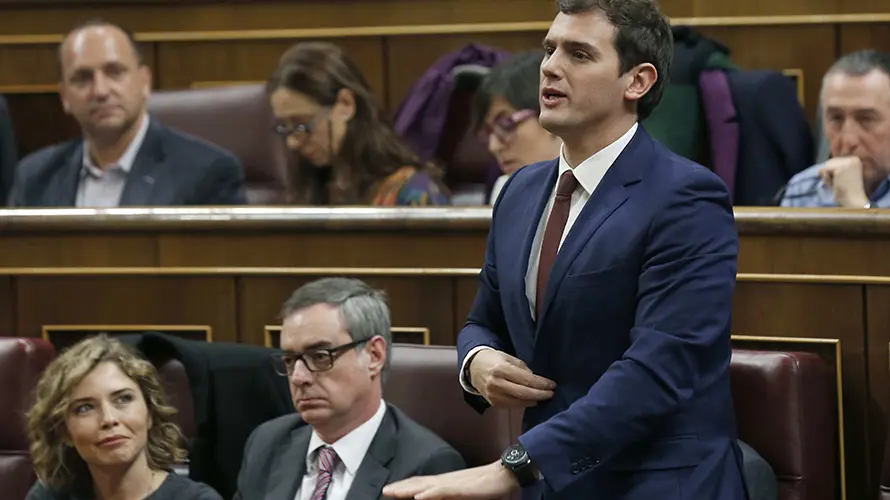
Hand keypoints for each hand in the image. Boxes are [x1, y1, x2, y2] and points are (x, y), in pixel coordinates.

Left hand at [383, 461, 517, 499]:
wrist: (503, 475)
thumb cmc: (485, 484)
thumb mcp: (463, 491)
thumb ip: (449, 493)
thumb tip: (435, 495)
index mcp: (446, 481)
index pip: (421, 482)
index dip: (405, 486)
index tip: (391, 490)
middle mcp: (445, 479)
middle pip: (418, 482)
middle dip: (401, 487)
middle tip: (384, 490)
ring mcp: (452, 483)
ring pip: (425, 486)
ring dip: (408, 489)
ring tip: (393, 492)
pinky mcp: (460, 488)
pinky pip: (442, 491)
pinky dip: (429, 493)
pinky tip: (419, 497)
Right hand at [469, 349, 554, 407]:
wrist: (473, 368)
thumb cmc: (493, 360)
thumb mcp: (508, 358)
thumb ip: (523, 368)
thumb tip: (537, 380)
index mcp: (501, 369)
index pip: (526, 380)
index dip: (541, 384)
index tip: (552, 385)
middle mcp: (496, 384)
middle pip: (524, 393)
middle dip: (540, 394)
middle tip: (551, 393)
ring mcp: (494, 395)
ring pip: (519, 402)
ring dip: (534, 400)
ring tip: (544, 397)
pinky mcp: (493, 403)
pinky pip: (513, 406)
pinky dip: (524, 403)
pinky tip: (531, 400)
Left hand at [818, 157, 869, 207]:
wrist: (854, 200)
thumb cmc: (847, 191)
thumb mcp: (842, 176)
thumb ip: (833, 169)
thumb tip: (818, 169)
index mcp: (855, 159)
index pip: (835, 160)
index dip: (832, 171)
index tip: (840, 180)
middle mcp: (853, 158)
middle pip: (830, 162)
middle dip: (829, 173)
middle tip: (838, 183)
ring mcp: (847, 163)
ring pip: (826, 166)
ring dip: (827, 177)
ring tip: (837, 184)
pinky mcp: (840, 169)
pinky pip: (825, 171)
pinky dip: (826, 179)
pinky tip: (834, 185)